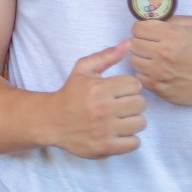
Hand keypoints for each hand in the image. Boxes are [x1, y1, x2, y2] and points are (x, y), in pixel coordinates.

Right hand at [48, 41, 145, 157]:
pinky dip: (129, 139)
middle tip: (120, 105)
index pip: (135, 85)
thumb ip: (106, 56)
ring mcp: (105, 130)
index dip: (128, 87)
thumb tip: (128, 44)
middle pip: (140, 104)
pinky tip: (118, 133)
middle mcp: (103, 110)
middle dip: (132, 103)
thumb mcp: (83, 70)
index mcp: (99, 89)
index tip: (119, 91)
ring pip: (140, 123)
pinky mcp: (105, 147)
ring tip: (120, 119)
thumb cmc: (70, 94)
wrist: (51, 121)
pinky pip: (134, 143)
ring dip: (132, 121)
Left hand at [130, 15, 191, 106]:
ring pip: (133, 60)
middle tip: (150, 47)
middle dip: (141, 43)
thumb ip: (171, 19)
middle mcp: (163, 52)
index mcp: (171, 35)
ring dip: (141, 58)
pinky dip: (144, 73)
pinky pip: (138, 76)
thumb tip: (151, 20)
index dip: (142, 30)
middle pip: (133, 44)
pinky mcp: (158, 87)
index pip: (137, 28)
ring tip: (153, 59)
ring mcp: (159, 71)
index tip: (148, 34)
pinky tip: (156, 72)